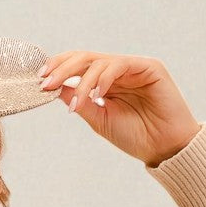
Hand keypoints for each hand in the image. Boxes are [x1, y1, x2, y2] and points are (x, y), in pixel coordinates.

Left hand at [38, 50, 201, 166]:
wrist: (165, 148)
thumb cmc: (136, 137)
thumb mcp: (100, 120)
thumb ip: (80, 102)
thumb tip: (55, 89)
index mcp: (106, 82)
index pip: (78, 67)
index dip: (58, 69)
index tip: (40, 81)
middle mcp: (118, 71)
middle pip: (85, 58)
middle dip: (62, 68)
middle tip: (46, 83)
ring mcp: (133, 67)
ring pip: (99, 61)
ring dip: (82, 81)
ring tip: (75, 103)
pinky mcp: (149, 67)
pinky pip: (120, 64)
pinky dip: (104, 78)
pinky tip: (97, 95)